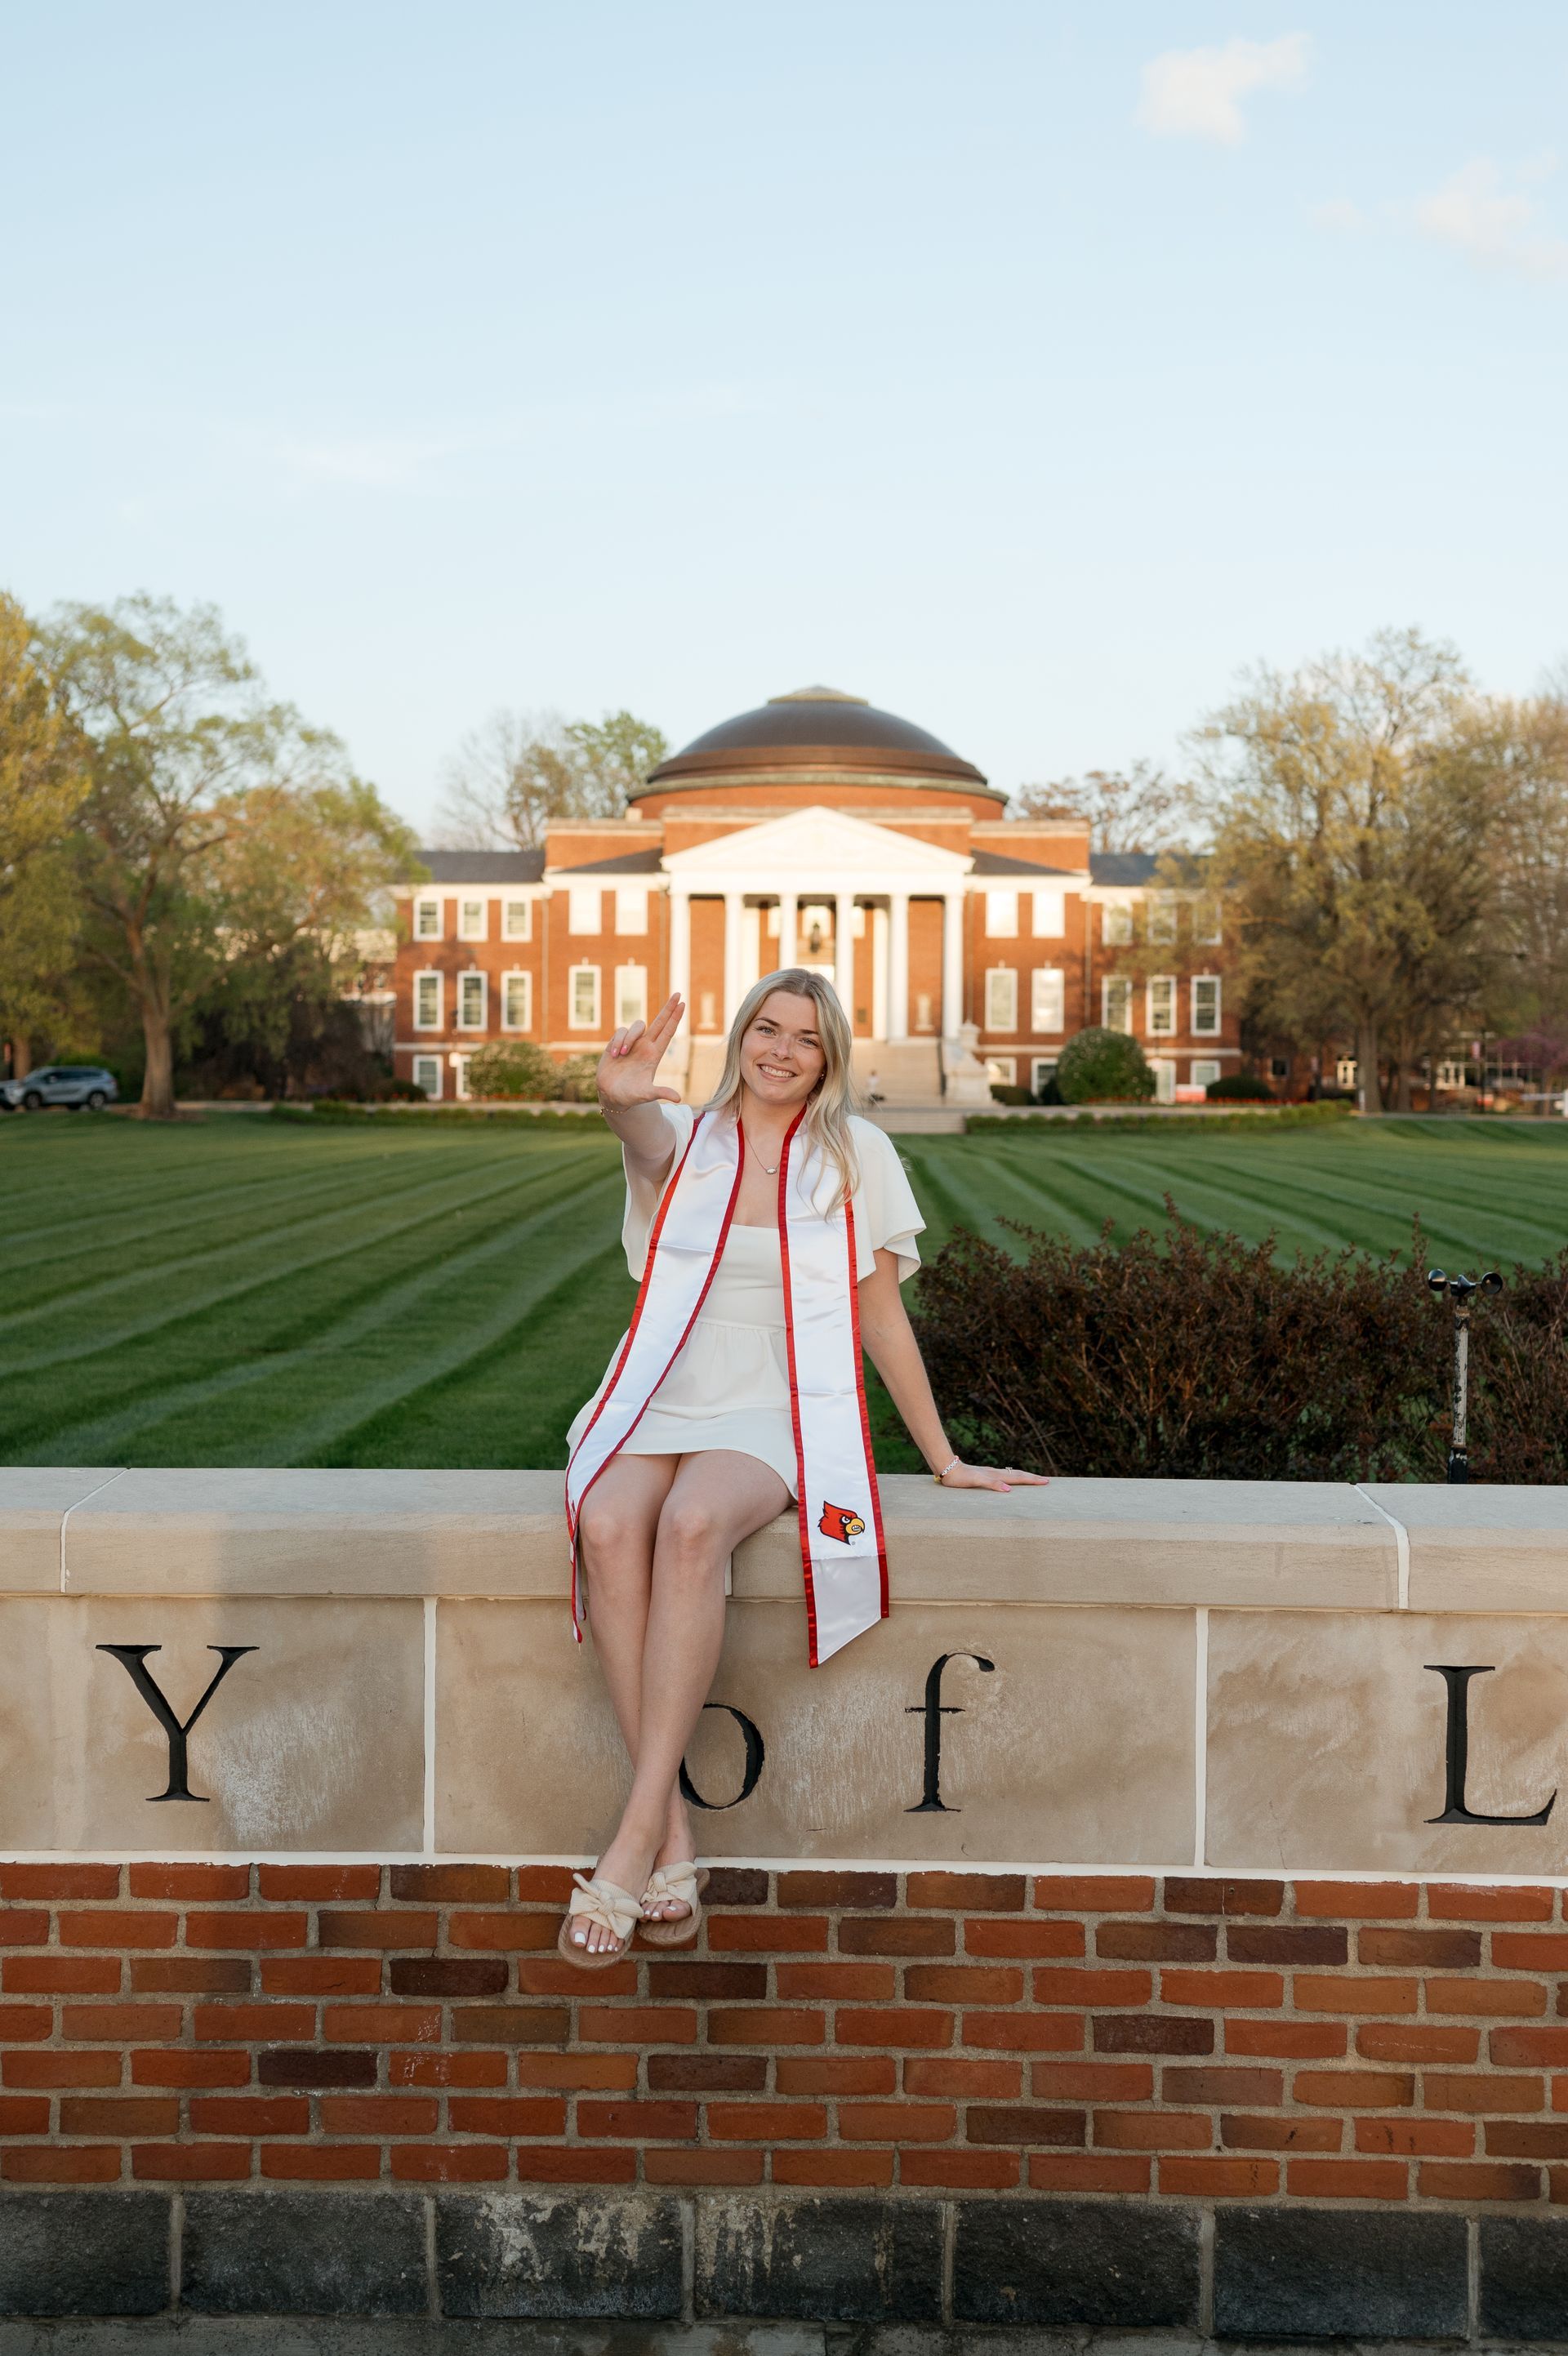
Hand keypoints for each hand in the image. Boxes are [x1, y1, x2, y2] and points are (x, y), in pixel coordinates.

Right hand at [596, 993, 684, 1109]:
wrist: (612, 1096)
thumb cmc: (631, 1096)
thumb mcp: (646, 1095)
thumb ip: (660, 1093)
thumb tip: (678, 1099)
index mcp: (655, 1055)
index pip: (668, 1032)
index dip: (675, 1018)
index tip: (683, 1003)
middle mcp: (645, 1046)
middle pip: (659, 1022)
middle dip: (668, 1008)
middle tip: (678, 994)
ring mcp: (631, 1043)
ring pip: (636, 1026)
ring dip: (629, 1037)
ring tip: (622, 1055)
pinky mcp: (616, 1043)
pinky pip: (619, 1031)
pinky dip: (617, 1041)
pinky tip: (615, 1055)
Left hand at [936, 1461, 1048, 1492]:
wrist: (947, 1467)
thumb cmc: (960, 1477)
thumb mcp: (976, 1481)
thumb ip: (992, 1484)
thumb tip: (1009, 1490)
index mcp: (996, 1475)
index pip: (1018, 1478)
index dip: (1032, 1480)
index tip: (1046, 1482)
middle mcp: (995, 1473)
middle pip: (1017, 1475)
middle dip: (1032, 1478)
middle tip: (1046, 1481)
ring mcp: (990, 1473)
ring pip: (1011, 1475)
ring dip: (1023, 1478)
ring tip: (1033, 1479)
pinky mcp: (984, 1474)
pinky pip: (1003, 1476)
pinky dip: (1011, 1479)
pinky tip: (1009, 1481)